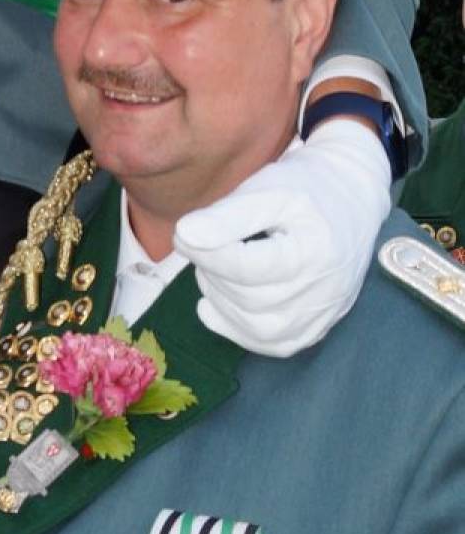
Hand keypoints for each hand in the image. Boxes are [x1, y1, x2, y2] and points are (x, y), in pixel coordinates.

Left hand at [175, 118, 389, 355]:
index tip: (182, 233)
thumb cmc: (306, 189)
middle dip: (213, 272)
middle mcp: (325, 292)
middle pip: (249, 298)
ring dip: (221, 299)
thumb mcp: (268, 189)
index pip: (248, 267)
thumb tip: (184, 235)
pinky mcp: (315, 329)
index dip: (207, 253)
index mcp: (317, 251)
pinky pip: (270, 344)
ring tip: (214, 266)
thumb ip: (226, 216)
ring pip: (255, 327)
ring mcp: (323, 316)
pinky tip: (216, 302)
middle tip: (201, 244)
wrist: (351, 203)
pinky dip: (235, 327)